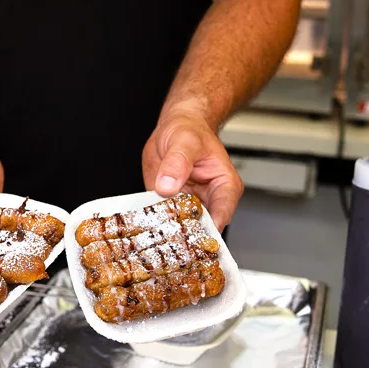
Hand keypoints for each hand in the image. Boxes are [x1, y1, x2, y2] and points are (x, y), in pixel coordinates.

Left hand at [142, 110, 242, 231]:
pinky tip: (145, 225)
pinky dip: (154, 224)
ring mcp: (188, 204)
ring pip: (181, 228)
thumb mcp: (184, 141)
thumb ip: (177, 163)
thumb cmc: (189, 130)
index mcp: (224, 186)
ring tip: (155, 235)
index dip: (209, 230)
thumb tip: (168, 184)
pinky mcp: (169, 205)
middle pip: (202, 227)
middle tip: (169, 240)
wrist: (174, 127)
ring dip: (168, 232)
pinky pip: (163, 219)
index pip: (222, 214)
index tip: (193, 238)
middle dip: (186, 237)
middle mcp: (208, 199)